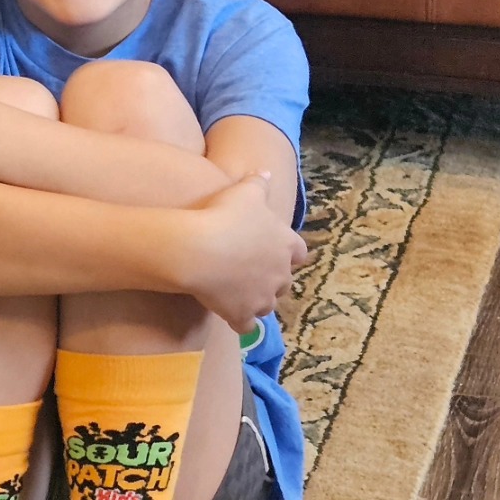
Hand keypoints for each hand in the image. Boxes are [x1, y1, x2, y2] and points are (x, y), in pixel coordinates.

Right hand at [181, 176, 307, 334]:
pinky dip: (240, 322)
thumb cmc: (224, 216)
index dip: (289, 253)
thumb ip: (259, 183)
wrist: (199, 250)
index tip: (275, 251)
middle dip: (273, 280)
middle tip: (252, 273)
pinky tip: (229, 316)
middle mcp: (281, 274)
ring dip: (258, 301)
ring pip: (267, 305)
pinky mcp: (243, 315)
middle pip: (285, 282)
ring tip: (239, 295)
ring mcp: (263, 298)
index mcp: (287, 245)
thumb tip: (266, 172)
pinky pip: (246, 326)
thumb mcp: (244, 192)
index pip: (300, 253)